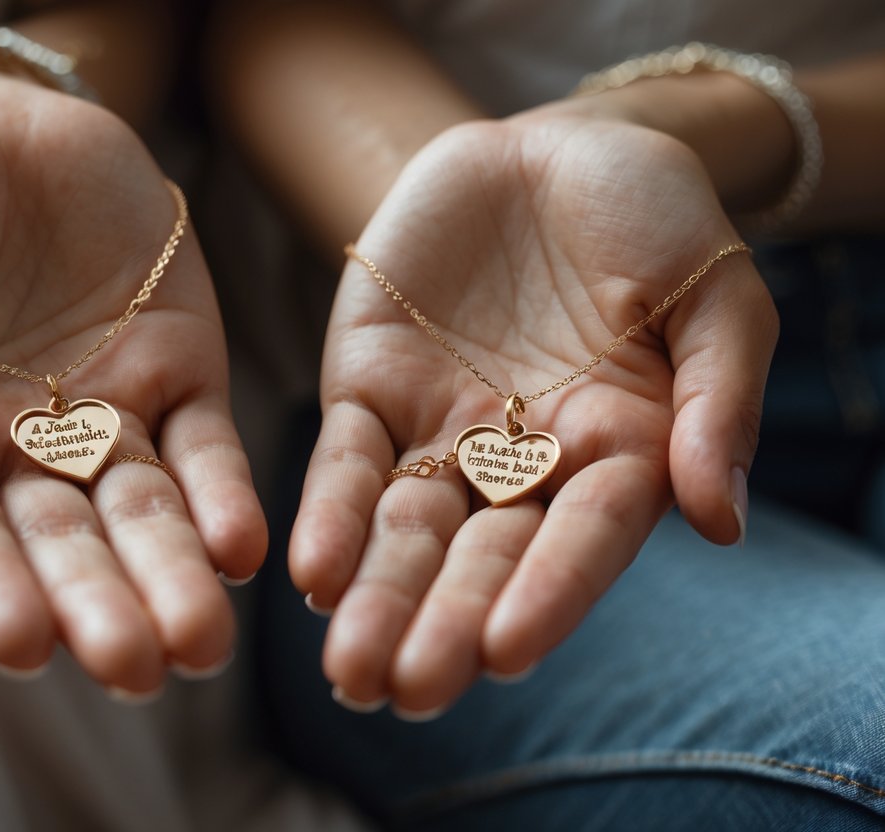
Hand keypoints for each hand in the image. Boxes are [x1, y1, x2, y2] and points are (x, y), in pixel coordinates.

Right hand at [0, 79, 265, 693]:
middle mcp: (27, 452)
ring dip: (177, 573)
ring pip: (146, 509)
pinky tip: (243, 548)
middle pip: (68, 541)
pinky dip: (225, 494)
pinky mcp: (181, 370)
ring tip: (204, 640)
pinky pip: (207, 442)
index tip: (21, 644)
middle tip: (139, 671)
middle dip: (103, 605)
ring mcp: (112, 415)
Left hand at [291, 114, 776, 714]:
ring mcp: (441, 430)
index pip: (582, 537)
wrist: (549, 150)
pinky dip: (329, 513)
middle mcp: (523, 459)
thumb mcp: (714, 291)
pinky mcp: (370, 388)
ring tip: (348, 667)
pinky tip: (311, 574)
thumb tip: (721, 519)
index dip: (547, 591)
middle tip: (407, 690)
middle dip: (444, 619)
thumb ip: (716, 399)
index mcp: (617, 451)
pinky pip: (344, 459)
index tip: (506, 651)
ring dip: (377, 594)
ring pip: (405, 525)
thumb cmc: (652, 215)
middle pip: (482, 554)